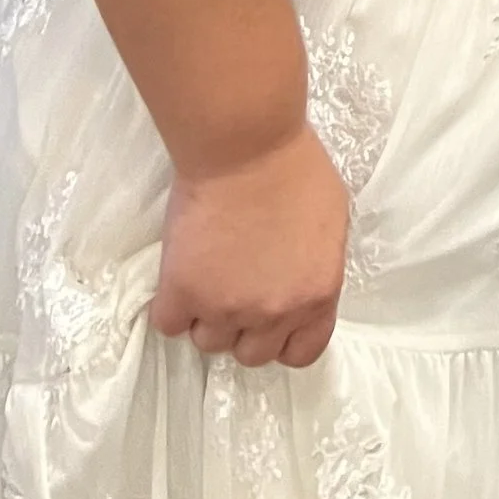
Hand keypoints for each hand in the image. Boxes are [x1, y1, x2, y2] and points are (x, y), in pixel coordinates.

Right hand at [149, 124, 349, 367]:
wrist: (246, 145)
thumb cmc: (295, 167)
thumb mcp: (330, 221)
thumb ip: (315, 265)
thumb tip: (297, 281)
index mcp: (317, 294)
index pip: (302, 353)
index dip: (284, 340)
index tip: (270, 321)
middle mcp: (274, 312)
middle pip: (251, 354)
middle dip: (243, 327)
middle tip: (235, 286)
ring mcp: (227, 308)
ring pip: (208, 342)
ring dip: (206, 315)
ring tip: (207, 272)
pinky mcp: (183, 293)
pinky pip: (168, 323)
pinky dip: (171, 304)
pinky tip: (180, 274)